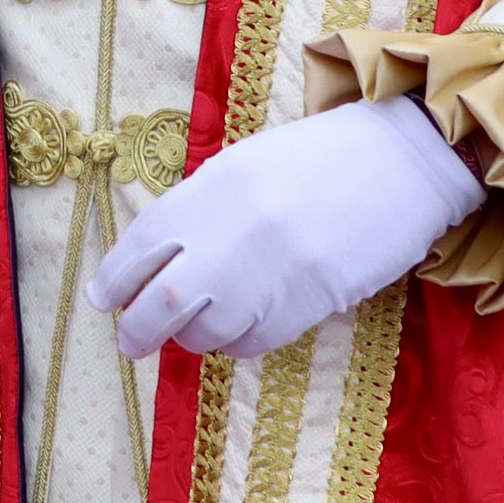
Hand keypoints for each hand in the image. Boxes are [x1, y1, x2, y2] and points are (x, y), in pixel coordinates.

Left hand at [92, 95, 481, 360]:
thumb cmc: (319, 159)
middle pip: (163, 302)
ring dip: (193, 337)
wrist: (402, 162)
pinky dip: (237, 343)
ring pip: (207, 332)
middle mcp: (232, 234)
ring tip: (197, 329)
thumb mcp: (243, 167)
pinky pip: (252, 342)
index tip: (101, 299)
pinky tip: (241, 328)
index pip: (142, 245)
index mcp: (210, 189)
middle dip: (139, 329)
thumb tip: (156, 261)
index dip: (115, 279)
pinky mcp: (308, 305)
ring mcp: (270, 274)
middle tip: (132, 342)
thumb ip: (200, 209)